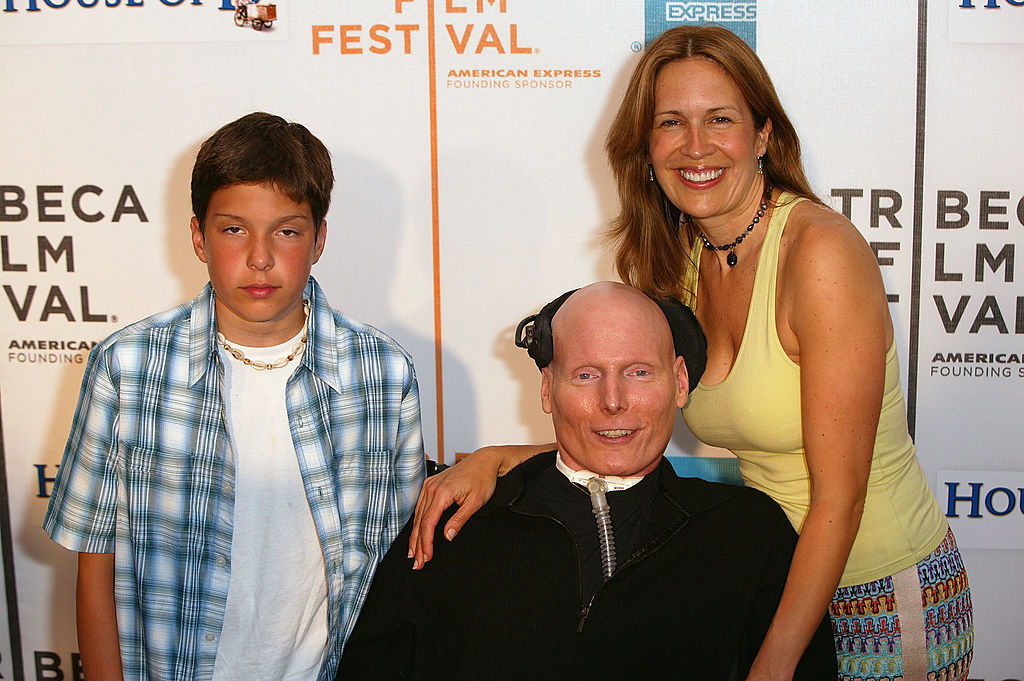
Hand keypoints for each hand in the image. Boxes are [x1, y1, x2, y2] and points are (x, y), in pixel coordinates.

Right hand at [408, 447, 501, 568]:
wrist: (484, 461)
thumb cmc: (483, 478)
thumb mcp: (475, 502)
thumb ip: (460, 519)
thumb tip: (447, 536)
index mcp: (442, 492)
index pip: (428, 523)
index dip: (426, 543)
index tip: (427, 557)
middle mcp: (432, 488)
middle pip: (420, 521)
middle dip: (417, 544)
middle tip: (417, 563)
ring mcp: (430, 485)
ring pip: (418, 515)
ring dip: (415, 535)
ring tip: (413, 553)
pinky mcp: (431, 485)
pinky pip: (420, 507)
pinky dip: (417, 522)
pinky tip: (416, 533)